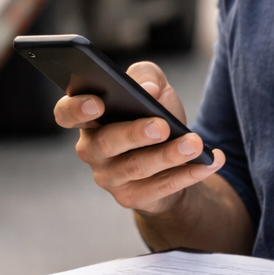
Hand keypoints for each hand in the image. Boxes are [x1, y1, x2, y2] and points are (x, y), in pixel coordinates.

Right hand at [54, 60, 225, 214]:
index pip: (65, 114)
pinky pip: (160, 188)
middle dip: (134, 133)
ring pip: (136, 167)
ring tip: (195, 144)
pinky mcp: (132, 198)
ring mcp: (109, 177)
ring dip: (168, 155)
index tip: (98, 103)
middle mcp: (91, 150)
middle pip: (106, 143)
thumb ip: (146, 76)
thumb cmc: (151, 115)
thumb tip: (149, 90)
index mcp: (87, 118)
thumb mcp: (152, 88)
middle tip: (161, 125)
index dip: (76, 109)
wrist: (170, 159)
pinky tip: (209, 162)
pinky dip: (188, 174)